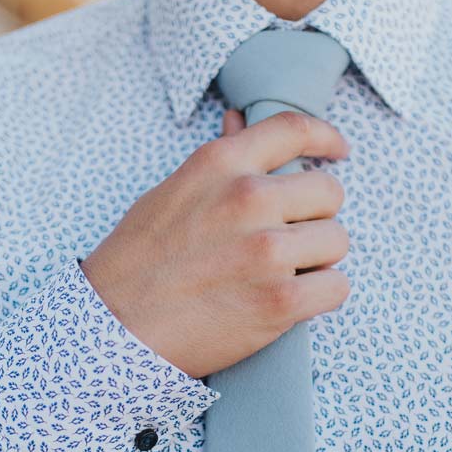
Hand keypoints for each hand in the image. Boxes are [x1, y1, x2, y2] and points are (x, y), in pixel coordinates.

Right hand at [79, 106, 350, 379]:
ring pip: (337, 241)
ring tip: (280, 275)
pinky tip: (292, 303)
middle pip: (328, 193)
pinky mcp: (280, 301)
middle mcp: (248, 198)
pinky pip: (337, 287)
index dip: (325, 138)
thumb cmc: (136, 263)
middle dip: (314, 217)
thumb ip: (217, 162)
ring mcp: (267, 251)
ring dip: (318, 260)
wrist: (113, 330)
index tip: (338, 152)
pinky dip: (321, 296)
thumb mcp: (171, 193)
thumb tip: (238, 122)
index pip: (294, 130)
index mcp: (221, 165)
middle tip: (287, 241)